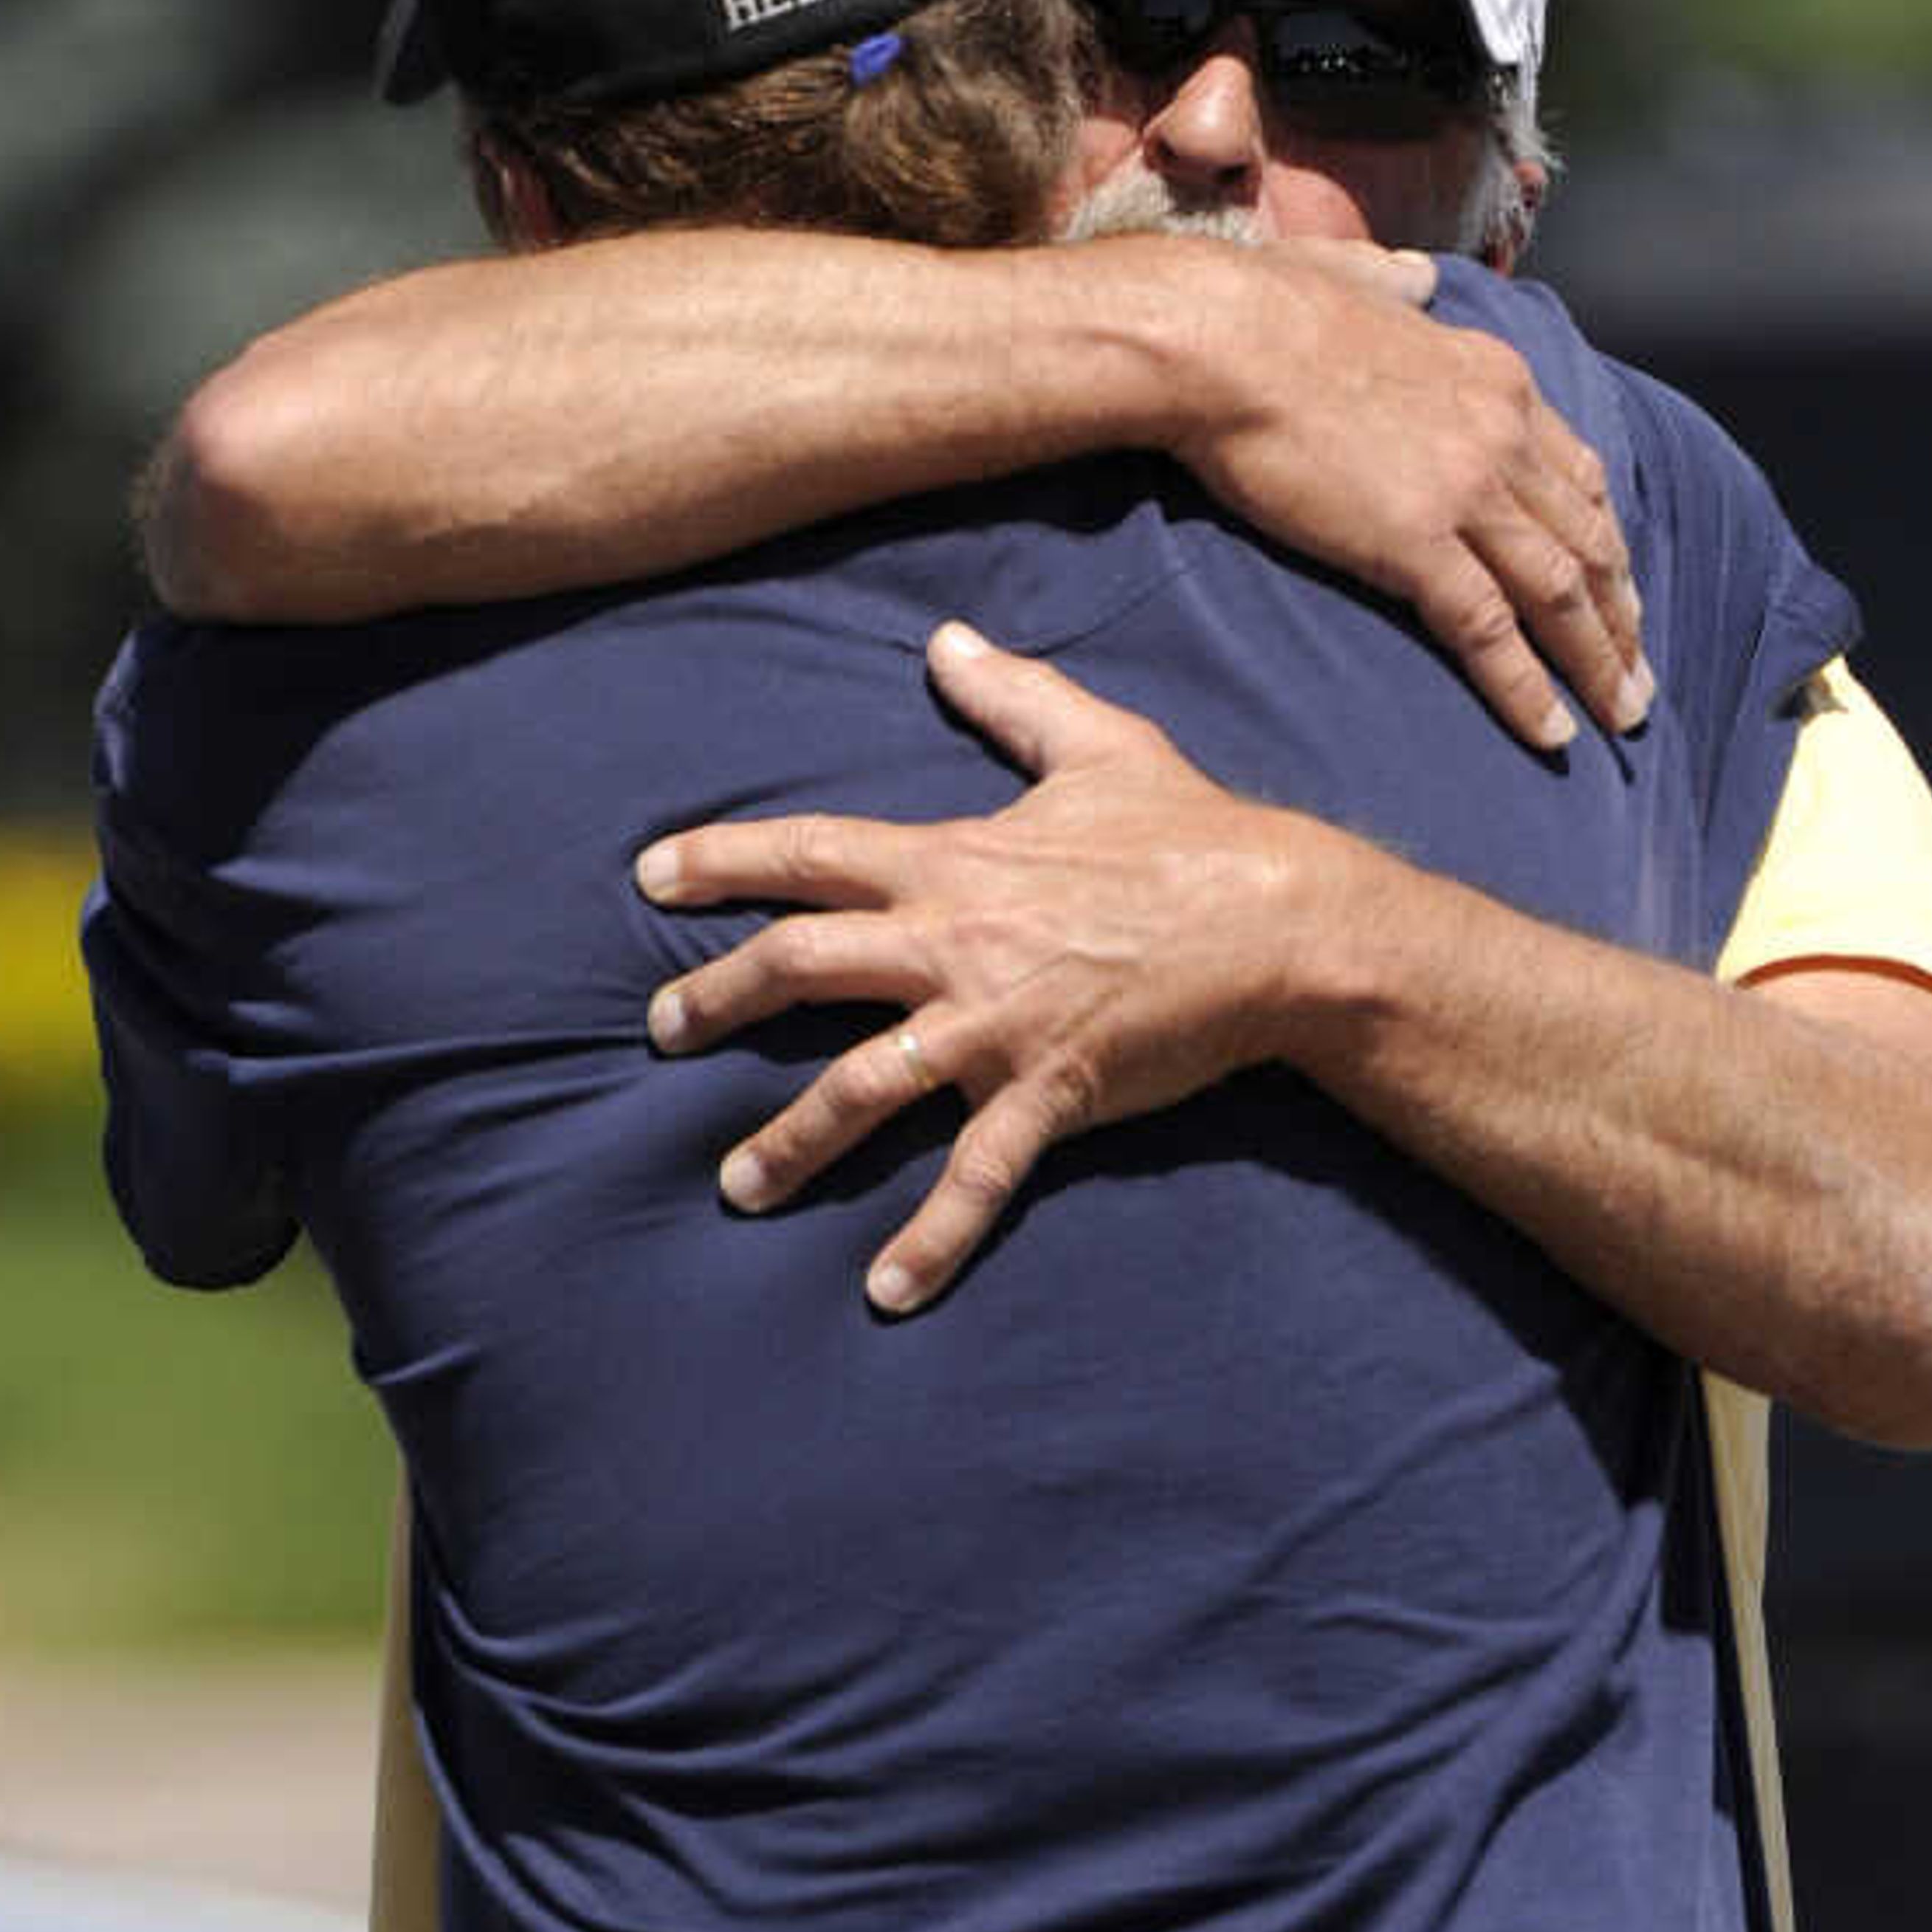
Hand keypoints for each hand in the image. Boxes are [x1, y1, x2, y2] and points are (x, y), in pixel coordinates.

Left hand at [638, 622, 1342, 1313]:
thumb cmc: (1194, 833)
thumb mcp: (1100, 744)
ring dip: (789, 1142)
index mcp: (954, 861)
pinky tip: (887, 1291)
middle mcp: (954, 943)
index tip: (650, 875)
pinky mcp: (1047, 1091)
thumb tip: (947, 640)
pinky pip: (974, 1176)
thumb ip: (1012, 696)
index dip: (722, 859)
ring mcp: (994, 1024)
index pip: (811, 853)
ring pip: (859, 1085)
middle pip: (801, 965)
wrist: (1282, 922)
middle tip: (660, 1031)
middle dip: (718, 999)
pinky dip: (931, 1239)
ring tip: (734, 1188)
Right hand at [1160, 238, 1650, 752]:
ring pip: (1561, 594)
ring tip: (1623, 717)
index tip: (1619, 590)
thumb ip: (1394, 287)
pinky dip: (1527, 690)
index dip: (1605, 542)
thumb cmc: (1265, 309)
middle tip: (1639, 678)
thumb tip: (1412, 278)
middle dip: (1623, 617)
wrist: (1223, 340)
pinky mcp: (1416, 542)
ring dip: (1599, 663)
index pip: (1578, 474)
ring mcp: (1466, 491)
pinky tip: (1553, 735)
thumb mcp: (1356, 279)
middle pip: (1588, 541)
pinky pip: (1490, 632)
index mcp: (1495, 380)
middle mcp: (1501, 435)